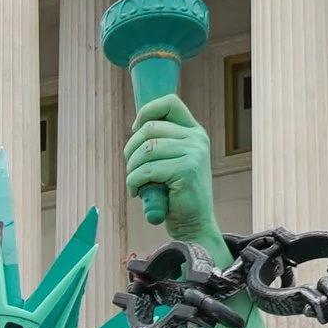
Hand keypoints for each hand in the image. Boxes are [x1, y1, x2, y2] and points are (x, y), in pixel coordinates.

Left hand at [125, 95, 225, 260]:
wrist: (194, 224)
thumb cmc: (176, 195)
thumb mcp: (172, 161)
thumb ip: (162, 143)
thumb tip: (136, 127)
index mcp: (194, 132)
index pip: (169, 103)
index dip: (146, 112)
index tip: (135, 130)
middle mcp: (196, 138)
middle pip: (149, 128)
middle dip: (130, 149)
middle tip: (131, 169)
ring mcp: (194, 153)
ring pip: (146, 149)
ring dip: (131, 168)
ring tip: (134, 183)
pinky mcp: (186, 170)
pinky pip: (147, 169)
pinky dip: (134, 181)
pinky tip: (138, 192)